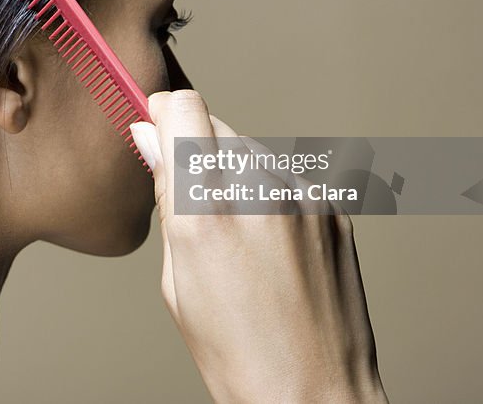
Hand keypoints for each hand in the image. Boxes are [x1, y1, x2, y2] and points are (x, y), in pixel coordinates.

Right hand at [130, 90, 387, 402]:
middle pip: (215, 124)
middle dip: (195, 147)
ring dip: (232, 172)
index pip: (183, 108)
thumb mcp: (175, 280)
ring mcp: (304, 196)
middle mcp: (259, 190)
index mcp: (206, 212)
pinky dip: (267, 194)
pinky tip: (268, 245)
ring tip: (235, 235)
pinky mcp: (333, 207)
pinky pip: (284, 177)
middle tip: (191, 202)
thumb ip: (166, 196)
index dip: (163, 114)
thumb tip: (148, 139)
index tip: (155, 129)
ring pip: (250, 149)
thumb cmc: (237, 353)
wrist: (316, 393)